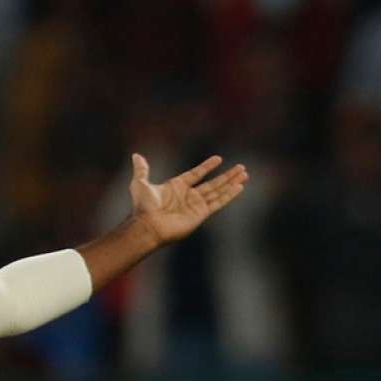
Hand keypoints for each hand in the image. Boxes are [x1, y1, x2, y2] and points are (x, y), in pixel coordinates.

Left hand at [129, 153, 248, 244]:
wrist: (147, 225)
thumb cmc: (142, 206)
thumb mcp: (140, 183)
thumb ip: (142, 169)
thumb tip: (136, 155)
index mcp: (176, 187)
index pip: (196, 174)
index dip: (207, 167)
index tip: (218, 159)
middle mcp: (188, 196)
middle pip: (212, 183)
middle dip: (227, 176)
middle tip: (240, 167)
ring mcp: (195, 205)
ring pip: (218, 191)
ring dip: (231, 182)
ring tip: (244, 174)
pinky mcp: (201, 214)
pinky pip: (218, 202)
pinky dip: (229, 195)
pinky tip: (240, 187)